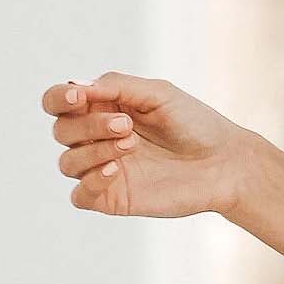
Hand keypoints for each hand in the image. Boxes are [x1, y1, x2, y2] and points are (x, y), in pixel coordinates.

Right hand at [42, 72, 247, 219]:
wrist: (225, 163)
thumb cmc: (195, 124)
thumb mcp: (158, 93)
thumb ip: (116, 85)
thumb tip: (76, 86)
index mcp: (103, 107)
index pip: (58, 102)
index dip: (59, 98)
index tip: (80, 98)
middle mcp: (98, 138)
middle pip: (61, 131)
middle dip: (89, 125)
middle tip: (127, 126)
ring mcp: (104, 169)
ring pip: (67, 162)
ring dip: (93, 150)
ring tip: (130, 145)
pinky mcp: (113, 197)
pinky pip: (79, 196)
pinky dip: (89, 182)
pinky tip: (114, 171)